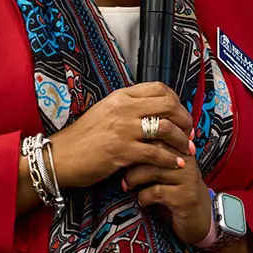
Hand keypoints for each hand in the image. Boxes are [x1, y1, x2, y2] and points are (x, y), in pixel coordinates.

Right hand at [49, 82, 192, 189]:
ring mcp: (123, 129)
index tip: (182, 115)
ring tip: (188, 149)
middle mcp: (124, 109)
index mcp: (120, 96)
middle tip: (190, 133)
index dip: (177, 101)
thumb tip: (152, 110)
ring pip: (166, 128)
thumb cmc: (83, 137)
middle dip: (185, 120)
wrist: (61, 156)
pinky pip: (156, 153)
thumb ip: (127, 108)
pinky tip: (177, 164)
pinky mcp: (122, 151)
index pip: (159, 88)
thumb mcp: (105, 111)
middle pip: (168, 105)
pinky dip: (171, 160)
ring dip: (182, 140)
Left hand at [124, 150, 212, 245]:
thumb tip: (123, 144)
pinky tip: (143, 201)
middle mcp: (186, 160)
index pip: (156, 135)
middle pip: (153, 150)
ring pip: (153, 170)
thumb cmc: (175, 191)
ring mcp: (187, 178)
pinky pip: (157, 192)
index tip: (122, 153)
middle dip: (132, 160)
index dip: (136, 143)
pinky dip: (144, 196)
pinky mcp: (186, 197)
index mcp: (180, 148)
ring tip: (128, 186)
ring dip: (134, 178)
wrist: (199, 218)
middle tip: (120, 170)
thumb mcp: (164, 170)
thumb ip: (151, 155)